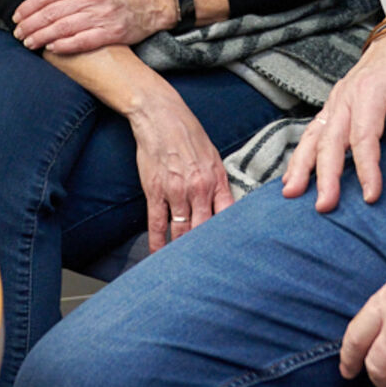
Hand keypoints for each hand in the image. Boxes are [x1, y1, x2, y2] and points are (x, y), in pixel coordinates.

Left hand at [13, 0, 173, 52]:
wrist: (149, 4)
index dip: (29, 6)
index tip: (17, 16)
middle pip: (53, 11)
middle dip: (31, 24)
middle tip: (18, 33)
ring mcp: (103, 15)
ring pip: (64, 27)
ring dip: (42, 37)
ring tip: (29, 43)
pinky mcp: (112, 33)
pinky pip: (83, 41)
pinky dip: (64, 45)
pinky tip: (51, 48)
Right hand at [123, 83, 233, 252]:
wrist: (160, 115)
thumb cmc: (187, 133)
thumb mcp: (213, 155)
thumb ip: (219, 182)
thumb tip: (225, 206)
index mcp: (216, 179)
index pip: (227, 217)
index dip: (229, 237)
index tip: (230, 254)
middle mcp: (199, 188)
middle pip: (205, 230)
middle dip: (207, 250)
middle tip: (209, 270)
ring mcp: (176, 192)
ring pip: (182, 231)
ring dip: (183, 251)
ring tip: (186, 269)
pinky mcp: (155, 191)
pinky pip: (157, 224)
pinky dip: (158, 243)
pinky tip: (159, 256)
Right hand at [282, 30, 385, 211]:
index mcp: (371, 91)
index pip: (364, 136)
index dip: (366, 168)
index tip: (370, 196)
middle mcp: (346, 95)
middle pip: (331, 139)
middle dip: (326, 174)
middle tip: (325, 205)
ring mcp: (335, 100)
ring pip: (312, 135)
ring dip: (301, 166)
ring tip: (292, 193)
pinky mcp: (332, 106)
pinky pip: (311, 132)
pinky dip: (300, 154)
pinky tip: (292, 177)